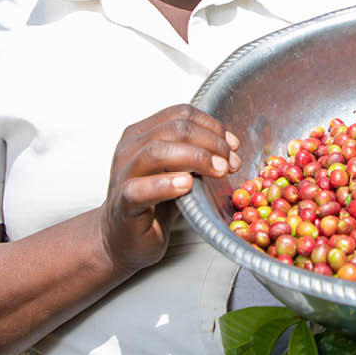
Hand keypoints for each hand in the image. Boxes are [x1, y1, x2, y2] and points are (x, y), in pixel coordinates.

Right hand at [100, 104, 239, 273]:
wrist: (124, 240)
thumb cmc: (154, 204)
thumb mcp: (178, 172)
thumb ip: (196, 156)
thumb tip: (230, 146)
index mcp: (142, 134)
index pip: (180, 114)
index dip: (212, 126)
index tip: (233, 145)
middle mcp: (130, 148)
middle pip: (174, 129)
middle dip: (211, 143)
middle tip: (230, 162)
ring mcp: (123, 174)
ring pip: (157, 151)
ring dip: (196, 158)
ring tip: (218, 171)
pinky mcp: (122, 203)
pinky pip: (139, 188)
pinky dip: (165, 184)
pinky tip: (187, 185)